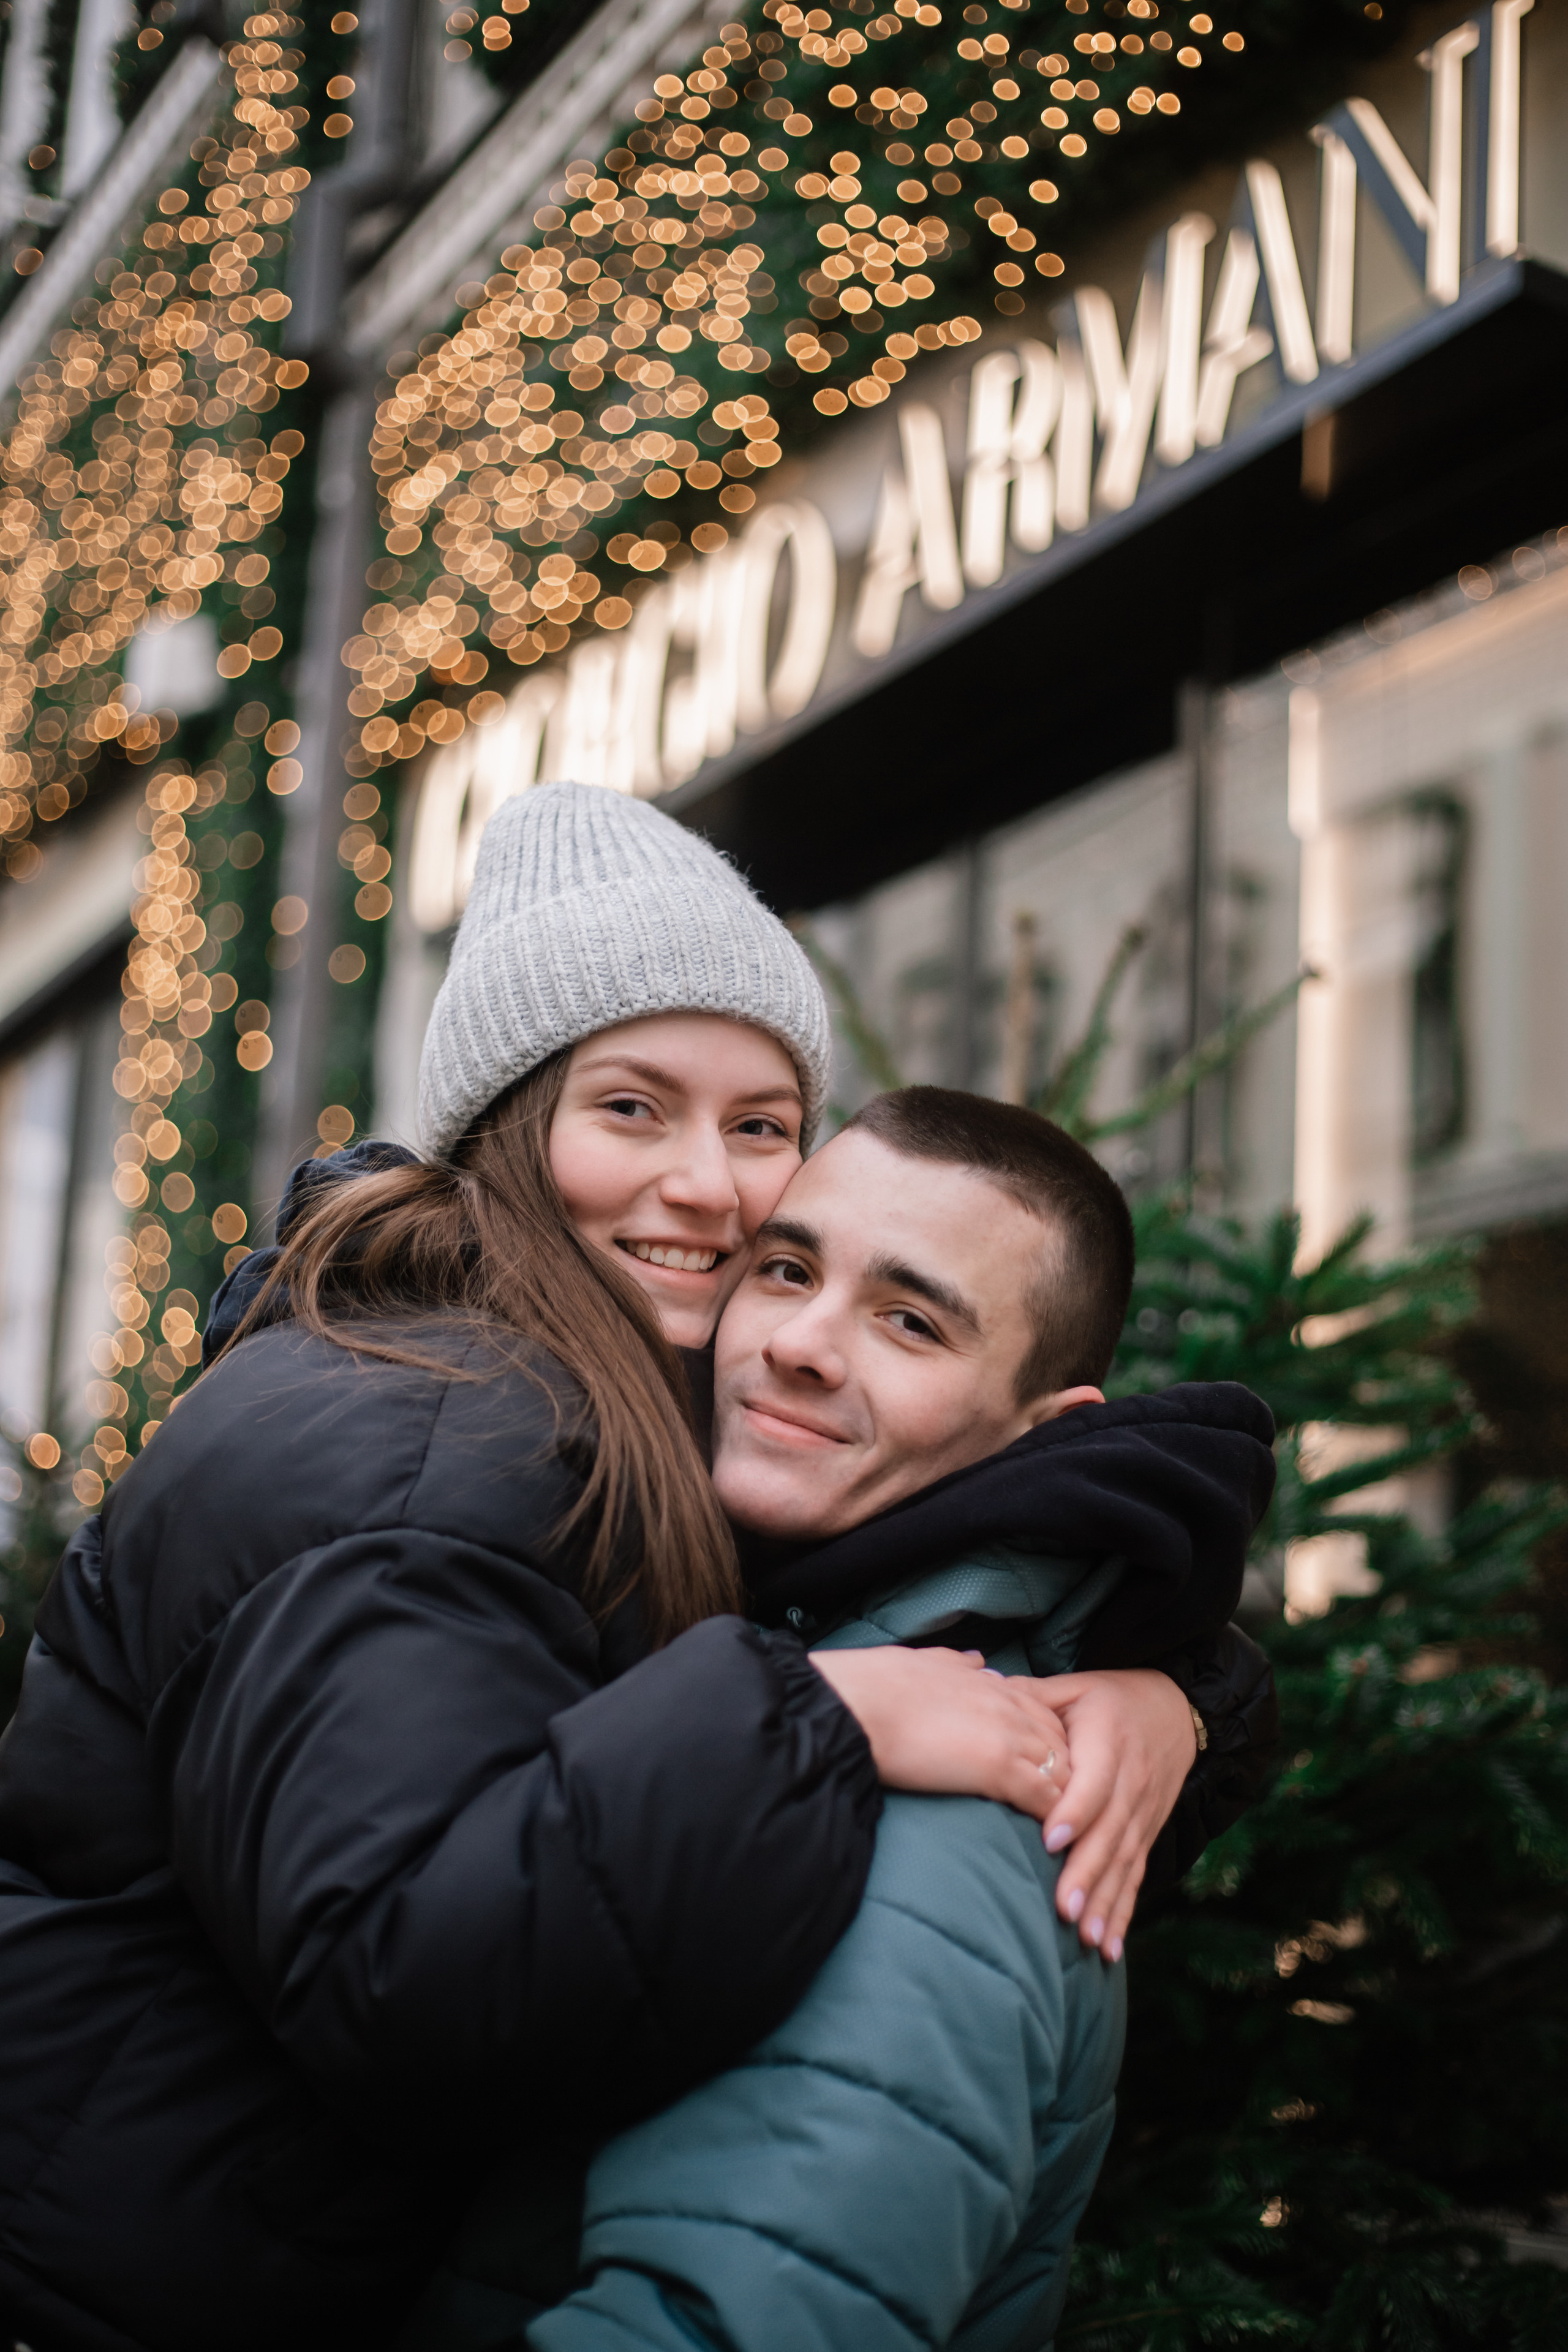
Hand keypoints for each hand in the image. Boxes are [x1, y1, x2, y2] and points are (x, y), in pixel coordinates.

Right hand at [810, 1646, 1070, 1824]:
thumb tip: (976, 1660)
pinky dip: (1052, 1818)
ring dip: (1064, 1798)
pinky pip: (1045, 1798)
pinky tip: (1049, 1839)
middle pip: (1061, 1741)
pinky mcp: (999, 1768)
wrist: (858, 1703)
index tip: (1040, 1766)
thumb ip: (954, 1663)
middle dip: (1064, 1770)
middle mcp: (1006, 1706)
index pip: (1040, 1712)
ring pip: (1062, 1769)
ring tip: (1059, 1828)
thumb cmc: (876, 1685)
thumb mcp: (924, 1661)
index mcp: (988, 1684)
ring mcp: (1007, 1736)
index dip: (1045, 1740)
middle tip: (1058, 1804)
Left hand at [1033, 1669, 1197, 1963]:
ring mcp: (1142, 1814)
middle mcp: (1131, 1783)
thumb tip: (985, 1691)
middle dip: (1087, 1875)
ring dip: (1105, 1903)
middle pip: (1109, 1834)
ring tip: (1084, 1939)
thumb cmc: (1109, 1698)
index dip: (1075, 1812)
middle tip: (1063, 1909)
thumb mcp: (1074, 1686)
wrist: (1175, 1710)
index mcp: (1109, 1742)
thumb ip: (1031, 1696)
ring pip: (1124, 1863)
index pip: (1094, 1782)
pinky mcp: (1146, 1835)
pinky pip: (1135, 1877)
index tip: (1050, 1840)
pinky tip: (1107, 1950)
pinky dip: (1123, 1914)